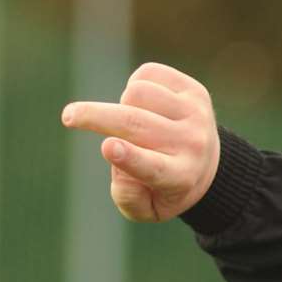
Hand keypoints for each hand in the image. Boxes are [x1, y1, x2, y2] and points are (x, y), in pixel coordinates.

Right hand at [60, 61, 219, 222]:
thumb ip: (127, 196)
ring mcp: (196, 115)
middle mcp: (192, 145)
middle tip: (69, 117)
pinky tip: (145, 103)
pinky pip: (149, 74)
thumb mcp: (148, 207)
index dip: (129, 157)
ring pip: (138, 93)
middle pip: (135, 123)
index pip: (153, 167)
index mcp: (180, 178)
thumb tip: (113, 154)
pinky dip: (136, 85)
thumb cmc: (165, 185)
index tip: (108, 147)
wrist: (211, 163)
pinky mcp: (196, 92)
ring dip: (123, 102)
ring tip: (132, 119)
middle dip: (95, 116)